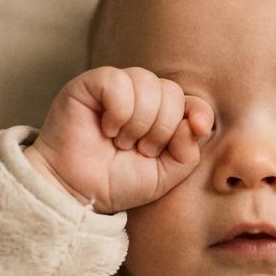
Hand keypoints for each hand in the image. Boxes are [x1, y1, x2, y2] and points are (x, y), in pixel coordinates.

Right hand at [24, 66, 213, 214]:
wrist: (77, 193)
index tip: (198, 129)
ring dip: (139, 121)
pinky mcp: (90, 84)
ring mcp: (115, 88)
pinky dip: (119, 110)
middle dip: (162, 127)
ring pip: (147, 82)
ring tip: (122, 142)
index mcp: (160, 115)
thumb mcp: (163, 177)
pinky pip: (118, 81)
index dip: (199, 112)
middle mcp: (140, 97)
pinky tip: (107, 128)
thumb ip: (187, 153)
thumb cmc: (116, 183)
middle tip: (140, 150)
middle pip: (171, 91)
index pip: (190, 100)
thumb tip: (197, 125)